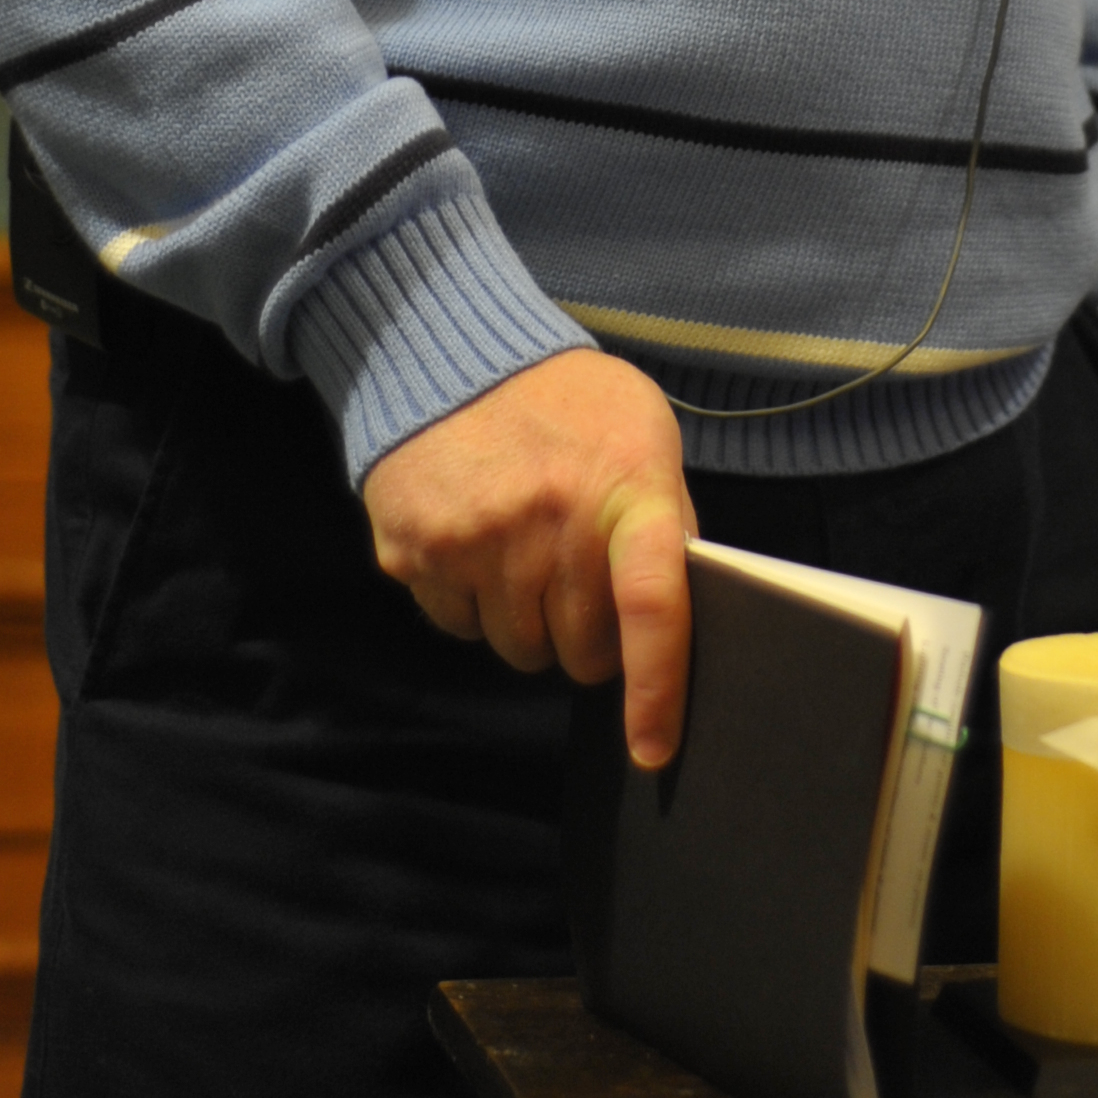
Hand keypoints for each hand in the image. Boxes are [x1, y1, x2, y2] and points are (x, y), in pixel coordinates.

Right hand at [362, 350, 696, 767]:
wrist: (447, 348)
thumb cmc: (563, 399)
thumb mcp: (641, 433)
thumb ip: (666, 519)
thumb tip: (685, 611)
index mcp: (620, 487)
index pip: (652, 603)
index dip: (656, 686)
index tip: (654, 749)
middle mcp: (547, 518)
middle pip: (579, 652)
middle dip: (585, 633)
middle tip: (576, 572)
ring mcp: (473, 539)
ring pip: (518, 650)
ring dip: (527, 619)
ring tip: (523, 545)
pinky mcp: (412, 552)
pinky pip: (459, 627)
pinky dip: (472, 601)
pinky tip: (475, 537)